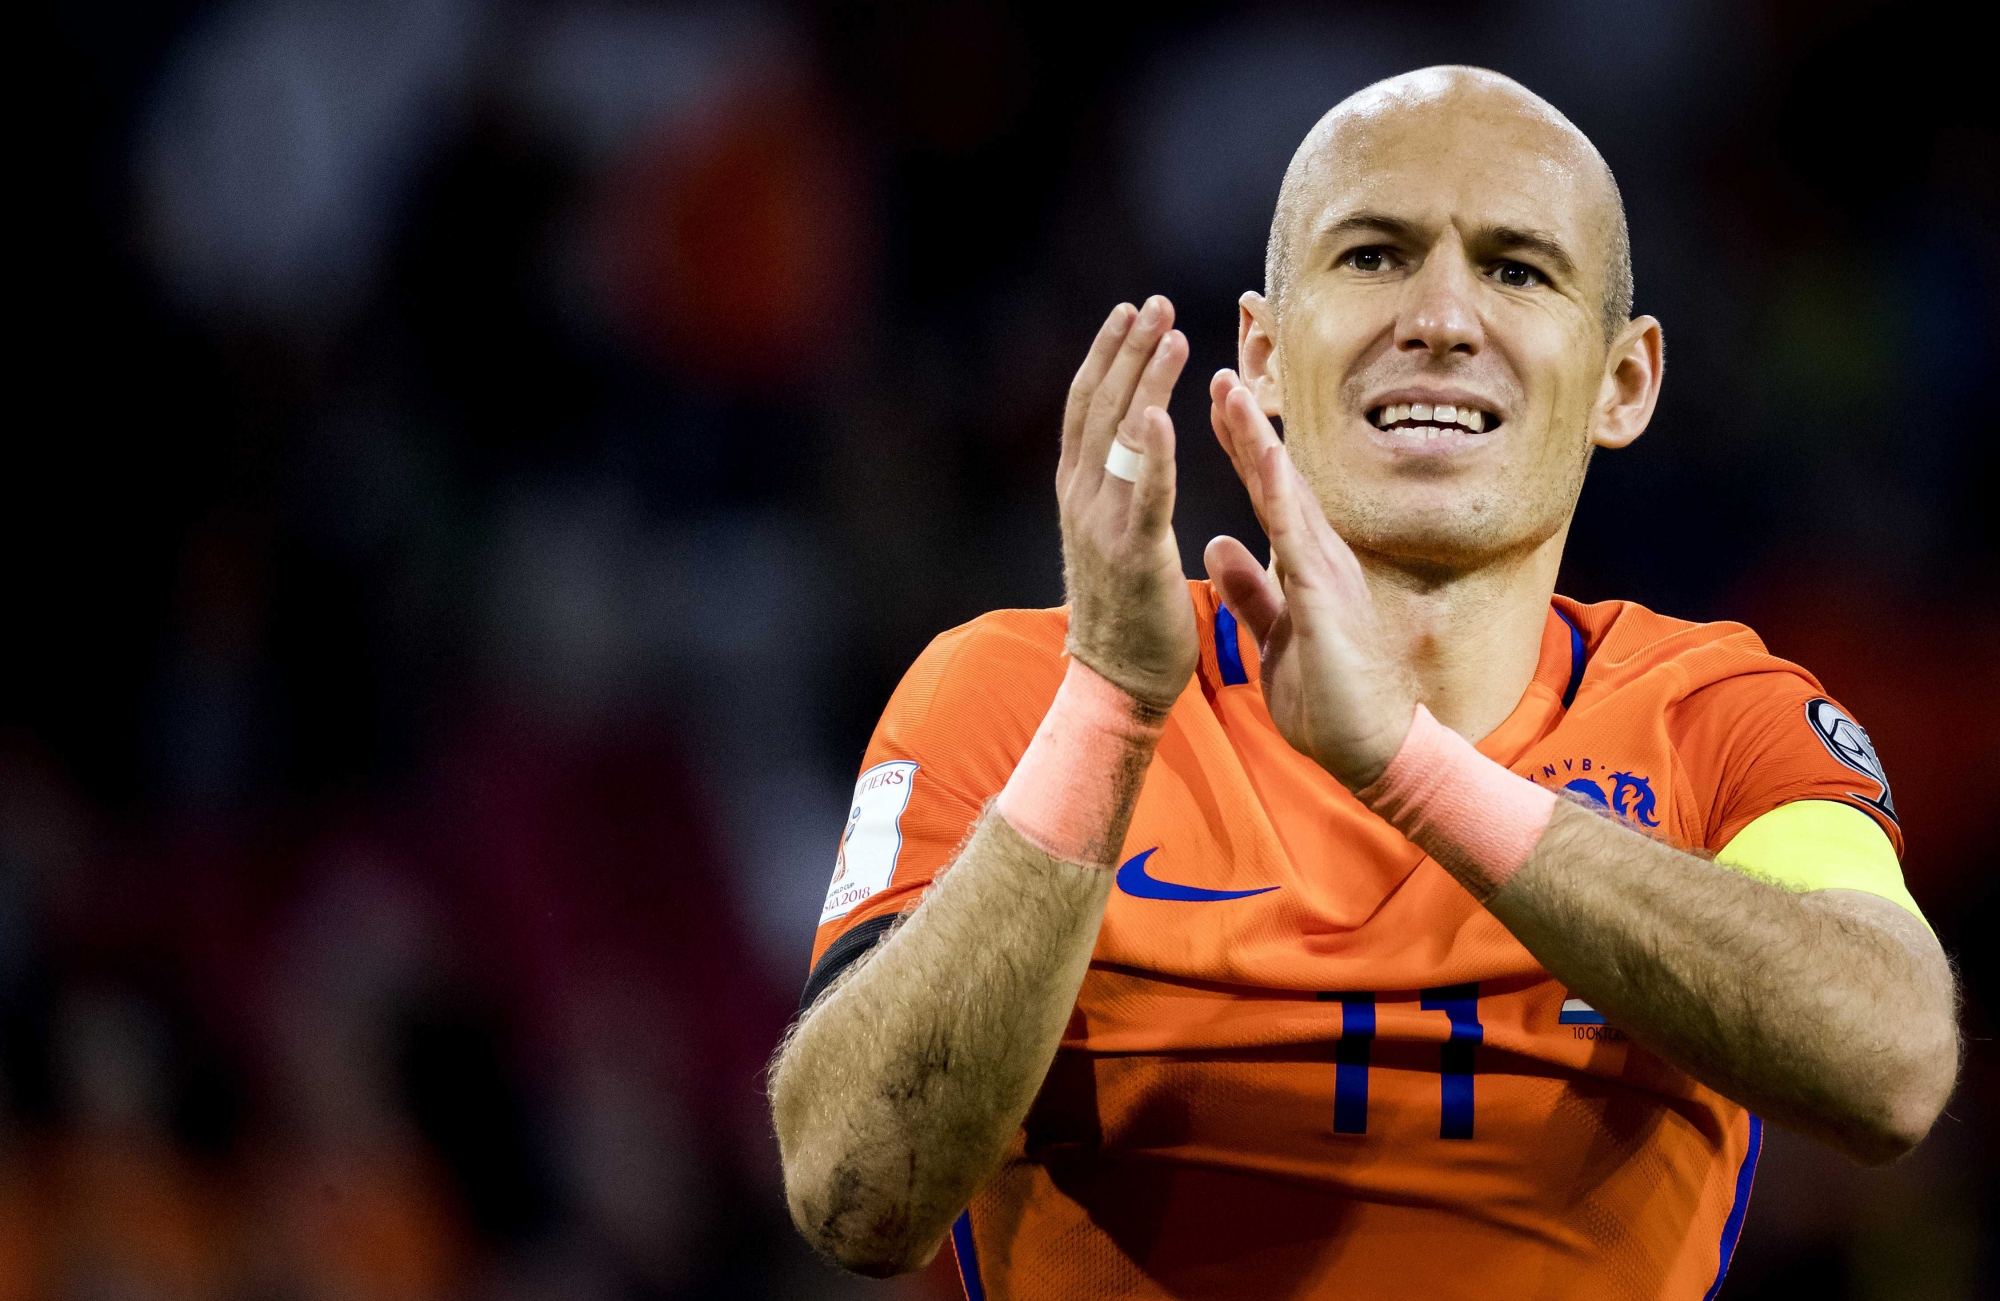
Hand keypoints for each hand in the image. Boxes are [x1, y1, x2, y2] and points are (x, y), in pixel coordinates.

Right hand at [1057, 297, 1197, 710]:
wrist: (1117, 679)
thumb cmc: (1128, 613)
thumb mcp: (1111, 537)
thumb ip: (1118, 493)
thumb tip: (1131, 453)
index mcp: (1079, 492)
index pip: (1088, 408)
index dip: (1107, 357)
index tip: (1130, 314)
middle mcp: (1081, 498)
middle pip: (1099, 406)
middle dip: (1125, 349)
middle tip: (1154, 303)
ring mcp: (1102, 523)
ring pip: (1119, 435)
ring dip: (1143, 378)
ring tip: (1170, 331)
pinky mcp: (1133, 552)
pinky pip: (1144, 492)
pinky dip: (1151, 449)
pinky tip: (1161, 409)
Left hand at [1203, 369, 1413, 788]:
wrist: (1370, 751)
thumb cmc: (1330, 699)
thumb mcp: (1276, 635)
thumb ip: (1250, 591)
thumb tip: (1217, 548)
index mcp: (1305, 565)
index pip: (1267, 494)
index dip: (1242, 448)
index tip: (1214, 403)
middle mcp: (1320, 558)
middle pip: (1279, 480)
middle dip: (1248, 427)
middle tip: (1220, 373)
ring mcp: (1327, 574)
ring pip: (1290, 496)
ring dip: (1261, 444)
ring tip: (1232, 394)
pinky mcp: (1328, 601)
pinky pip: (1301, 541)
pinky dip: (1284, 498)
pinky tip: (1268, 460)